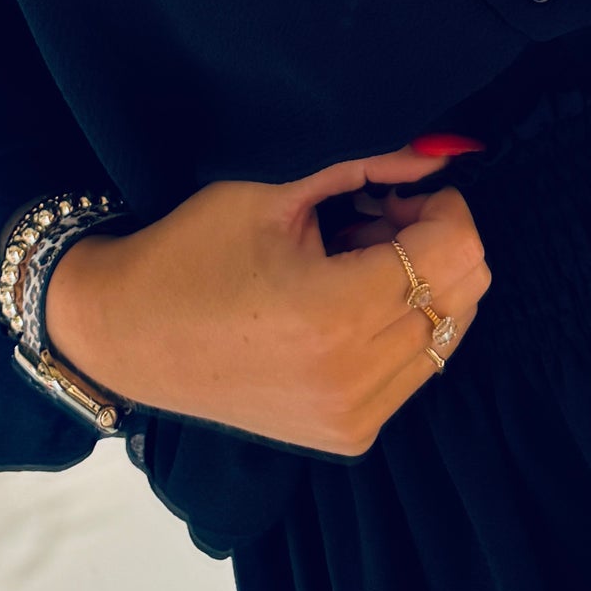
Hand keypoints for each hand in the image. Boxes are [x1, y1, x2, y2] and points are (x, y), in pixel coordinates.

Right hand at [45, 145, 488, 455]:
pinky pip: (416, 370)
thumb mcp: (275, 192)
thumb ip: (366, 167)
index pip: (454, 253)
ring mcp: (353, 418)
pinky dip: (403, 327)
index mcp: (333, 316)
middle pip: (464, 295)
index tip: (401, 188)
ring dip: (423, 287)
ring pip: (448, 335)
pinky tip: (351, 301)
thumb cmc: (191, 252)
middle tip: (382, 216)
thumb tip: (439, 153)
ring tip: (359, 260)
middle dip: (437, 242)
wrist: (127, 336)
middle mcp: (353, 380)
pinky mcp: (348, 437)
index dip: (444, 205)